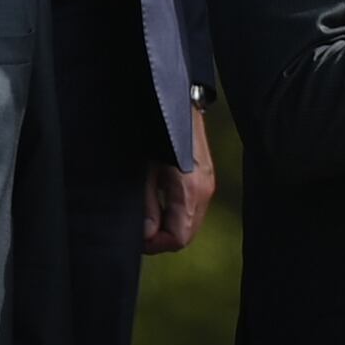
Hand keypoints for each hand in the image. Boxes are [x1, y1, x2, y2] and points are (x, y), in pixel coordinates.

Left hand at [143, 118, 216, 253]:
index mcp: (190, 192)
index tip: (136, 236)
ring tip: (146, 210)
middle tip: (138, 226)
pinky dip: (175, 212)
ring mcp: (207, 184)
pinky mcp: (204, 178)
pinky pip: (192, 208)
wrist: (176, 100)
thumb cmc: (156, 131)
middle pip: (185, 234)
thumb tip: (147, 234)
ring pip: (189, 223)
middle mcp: (204, 192)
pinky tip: (158, 197)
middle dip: (160, 236)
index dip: (154, 243)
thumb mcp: (145, 169)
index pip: (178, 238)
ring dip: (167, 224)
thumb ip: (148, 203)